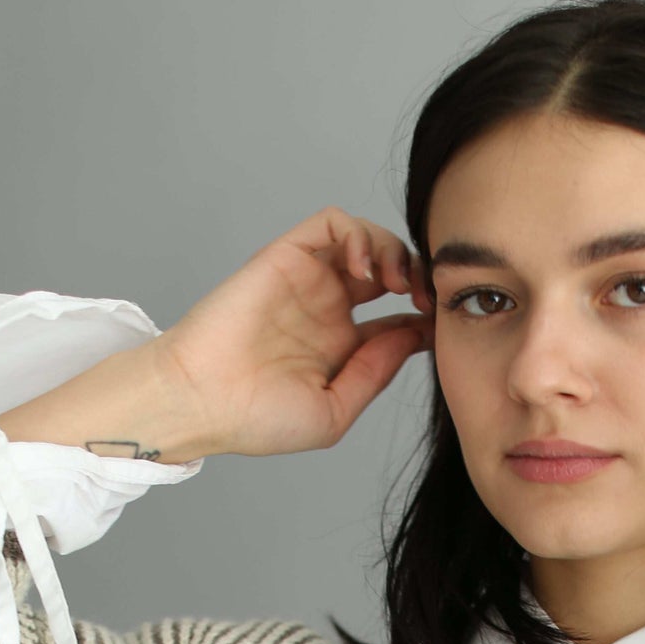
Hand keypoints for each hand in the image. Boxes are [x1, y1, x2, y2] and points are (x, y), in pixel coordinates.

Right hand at [145, 206, 435, 457]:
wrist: (202, 402)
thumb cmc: (256, 420)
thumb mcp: (334, 411)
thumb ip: (376, 373)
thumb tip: (415, 336)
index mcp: (340, 348)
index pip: (398, 317)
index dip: (426, 316)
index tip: (442, 327)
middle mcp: (327, 309)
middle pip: (390, 272)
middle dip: (418, 276)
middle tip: (427, 297)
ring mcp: (307, 281)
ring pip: (366, 240)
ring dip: (394, 250)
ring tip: (399, 280)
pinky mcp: (285, 256)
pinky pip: (332, 223)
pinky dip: (359, 232)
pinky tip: (366, 267)